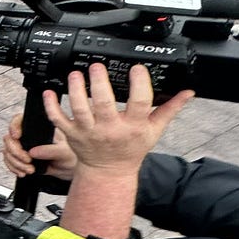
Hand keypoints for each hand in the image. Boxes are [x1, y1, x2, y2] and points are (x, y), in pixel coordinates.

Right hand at [2, 114, 77, 180]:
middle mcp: (28, 135)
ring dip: (15, 162)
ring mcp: (23, 147)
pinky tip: (24, 172)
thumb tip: (34, 151)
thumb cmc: (71, 155)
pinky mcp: (21, 158)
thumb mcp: (64, 152)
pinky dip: (14, 168)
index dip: (14, 126)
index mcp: (39, 128)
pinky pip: (9, 161)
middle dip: (15, 152)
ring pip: (7, 151)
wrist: (70, 169)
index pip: (20, 120)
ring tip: (29, 169)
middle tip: (27, 160)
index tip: (17, 136)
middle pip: (10, 138)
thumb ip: (50, 150)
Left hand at [41, 64, 191, 176]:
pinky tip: (50, 91)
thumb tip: (188, 93)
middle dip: (99, 84)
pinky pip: (58, 119)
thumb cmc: (131, 149)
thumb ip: (169, 109)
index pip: (139, 103)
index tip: (136, 69)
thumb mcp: (154, 131)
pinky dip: (52, 106)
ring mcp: (88, 132)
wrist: (109, 171)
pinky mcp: (72, 134)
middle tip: (97, 66)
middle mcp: (110, 129)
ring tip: (76, 74)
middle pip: (103, 104)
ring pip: (79, 109)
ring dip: (75, 90)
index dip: (139, 84)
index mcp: (133, 127)